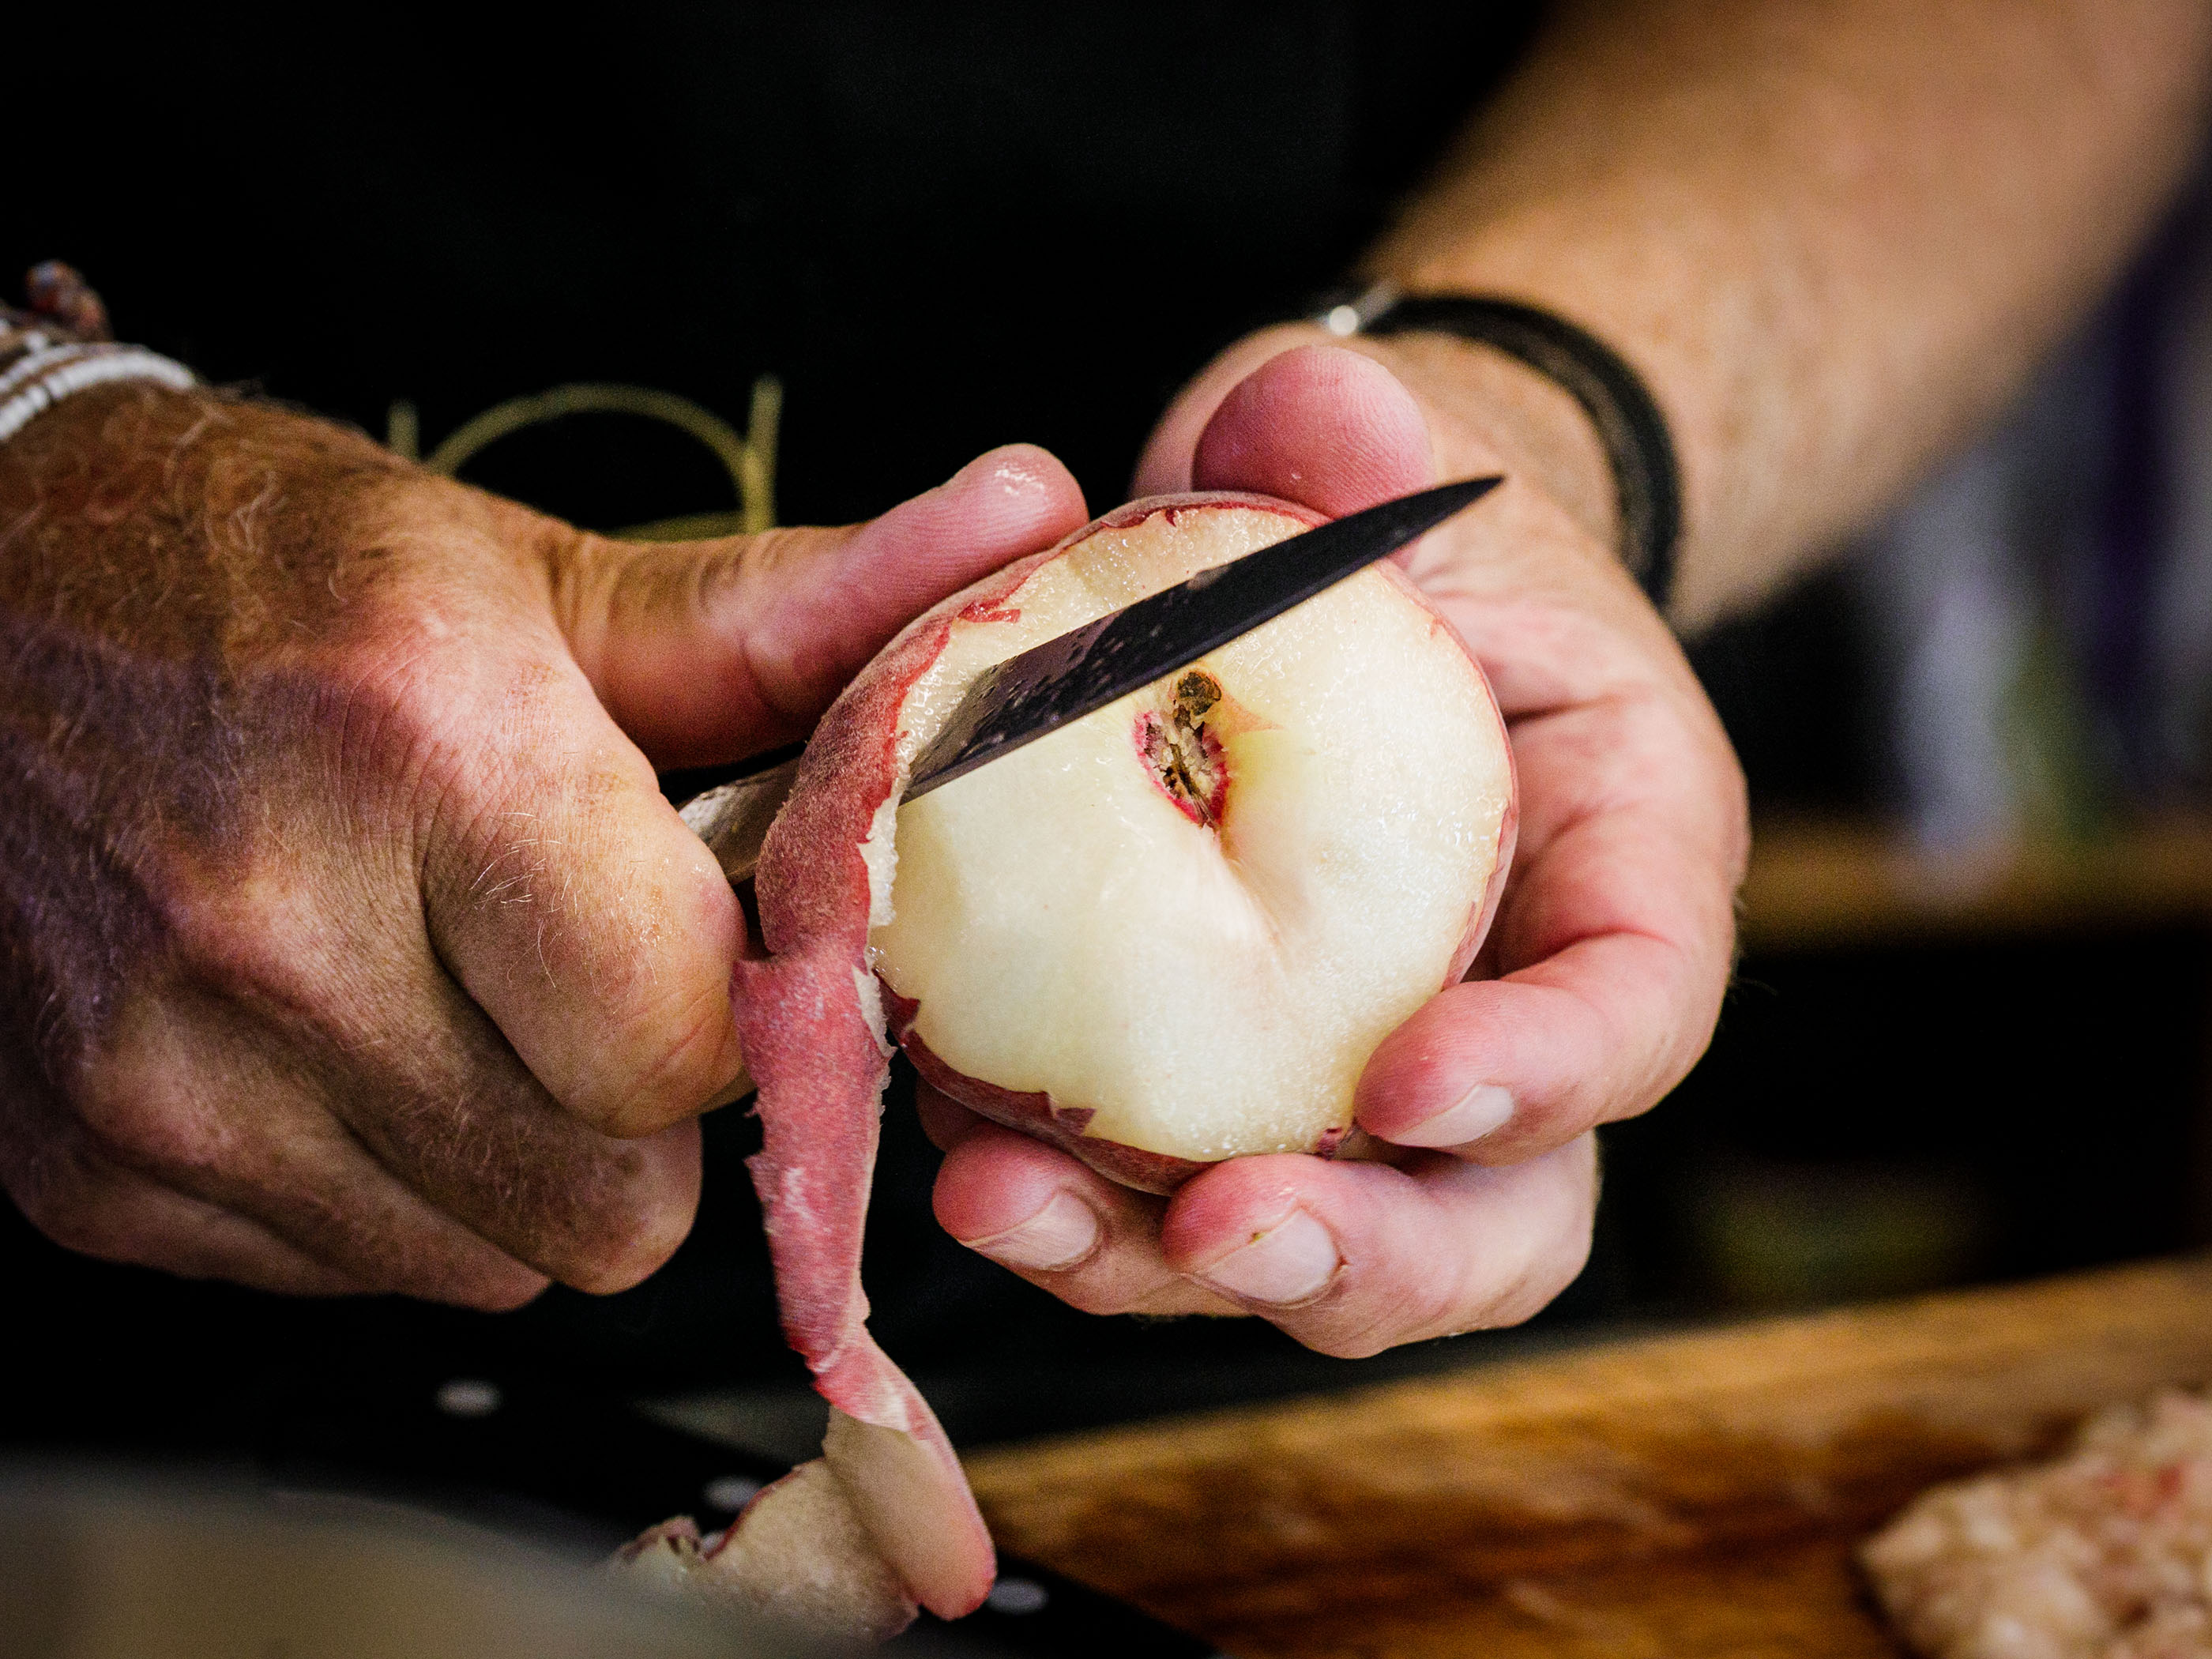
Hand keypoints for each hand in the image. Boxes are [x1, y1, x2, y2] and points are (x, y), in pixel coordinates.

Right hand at [0, 383, 1087, 1305]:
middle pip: (613, 1205)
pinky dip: (392, 1188)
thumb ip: (801, 604)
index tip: (706, 934)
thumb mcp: (541, 574)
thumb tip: (1027, 516)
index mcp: (429, 755)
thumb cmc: (269, 576)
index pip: (691, 1045)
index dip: (736, 1006)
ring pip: (496, 1266)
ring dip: (526, 1161)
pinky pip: (354, 1274)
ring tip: (462, 996)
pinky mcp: (91, 1180)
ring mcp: (162, 1081)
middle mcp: (273, 933)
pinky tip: (349, 1043)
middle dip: (643, 1106)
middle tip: (587, 972)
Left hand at [924, 337, 1745, 1355]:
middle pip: (1501, 1217)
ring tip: (1003, 1204)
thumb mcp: (1396, 464)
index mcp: (1619, 858)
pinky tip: (952, 1150)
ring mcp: (1366, 1082)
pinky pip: (1169, 1204)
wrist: (1320, 599)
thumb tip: (1311, 407)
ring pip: (1320, 1254)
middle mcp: (1515, 1011)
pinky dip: (1068, 1207)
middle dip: (1366, 1255)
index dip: (1551, 1071)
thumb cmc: (1389, 529)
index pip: (1640, 1003)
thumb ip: (1372, 442)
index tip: (1410, 1084)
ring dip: (1160, 1264)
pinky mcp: (1230, 1101)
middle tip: (1222, 1229)